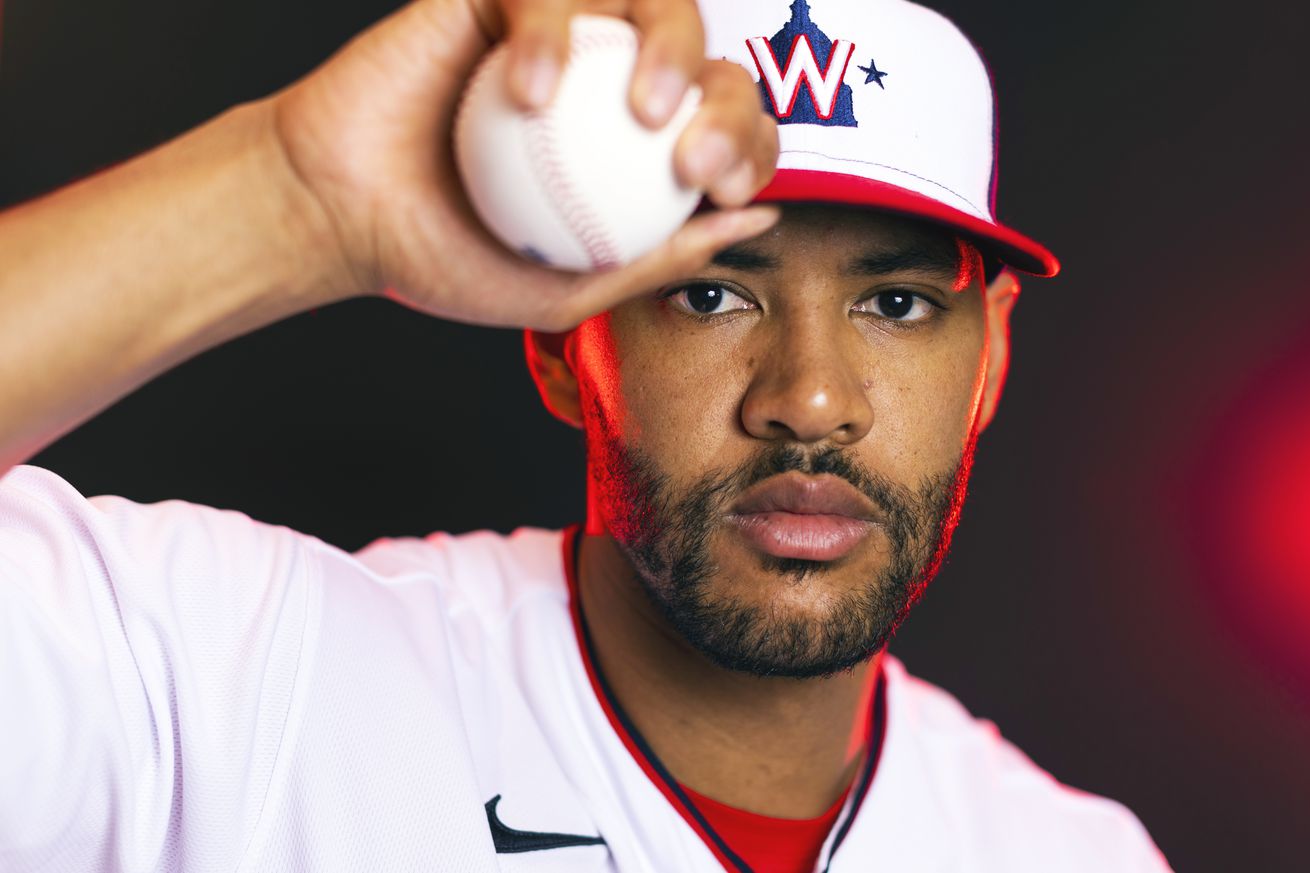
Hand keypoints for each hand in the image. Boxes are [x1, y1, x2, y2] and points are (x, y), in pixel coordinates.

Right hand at [270, 0, 779, 331]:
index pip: (722, 129)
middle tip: (695, 162)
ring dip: (671, 47)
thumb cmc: (447, 257)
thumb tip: (759, 218)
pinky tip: (529, 95)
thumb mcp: (570, 285)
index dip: (750, 147)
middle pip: (708, 59)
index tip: (725, 191)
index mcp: (634, 148)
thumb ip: (661, 253)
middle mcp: (608, 81)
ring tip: (648, 113)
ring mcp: (561, 32)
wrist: (339, 212)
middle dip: (733, 104)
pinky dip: (545, 34)